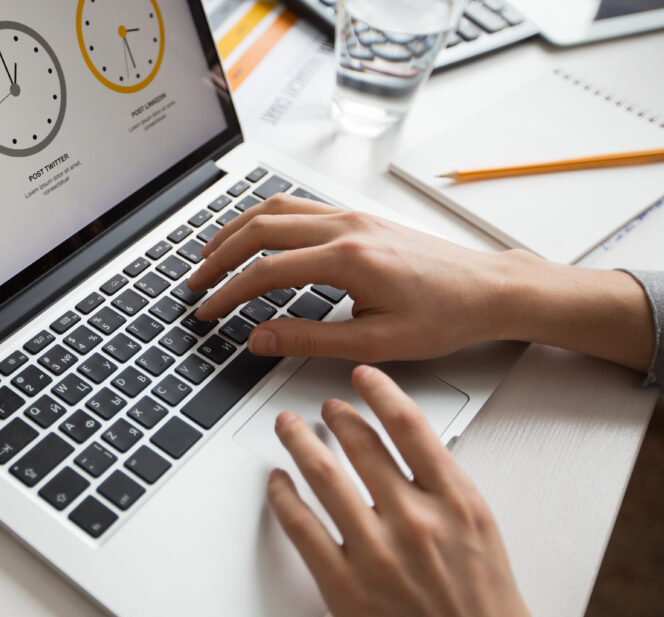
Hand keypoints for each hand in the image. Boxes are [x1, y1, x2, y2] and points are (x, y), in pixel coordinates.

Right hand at [187, 194, 513, 361]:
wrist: (489, 289)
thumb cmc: (444, 316)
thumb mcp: (375, 343)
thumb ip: (309, 339)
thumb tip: (259, 338)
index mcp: (347, 258)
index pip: (265, 271)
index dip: (227, 293)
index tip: (206, 311)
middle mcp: (344, 227)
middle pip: (259, 228)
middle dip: (218, 255)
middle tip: (194, 283)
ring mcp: (351, 217)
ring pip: (275, 209)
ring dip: (236, 229)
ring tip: (210, 255)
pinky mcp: (358, 218)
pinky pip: (298, 207)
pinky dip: (264, 219)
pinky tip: (254, 236)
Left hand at [267, 365, 553, 616]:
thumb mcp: (486, 546)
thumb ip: (448, 501)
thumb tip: (412, 466)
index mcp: (460, 506)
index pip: (412, 428)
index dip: (382, 393)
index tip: (364, 377)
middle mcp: (417, 522)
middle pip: (361, 447)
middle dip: (336, 418)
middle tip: (323, 407)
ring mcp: (376, 553)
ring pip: (323, 477)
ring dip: (300, 445)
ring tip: (289, 429)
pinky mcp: (344, 587)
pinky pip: (300, 528)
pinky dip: (283, 498)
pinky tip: (277, 484)